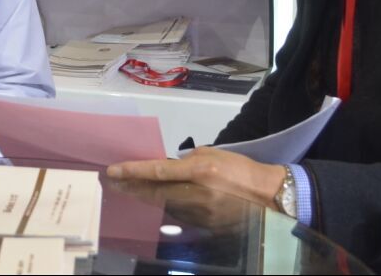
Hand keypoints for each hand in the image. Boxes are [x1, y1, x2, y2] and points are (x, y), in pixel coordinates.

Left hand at [107, 147, 285, 206]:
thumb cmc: (241, 168)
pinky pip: (180, 215)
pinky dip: (167, 207)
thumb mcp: (214, 154)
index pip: (159, 171)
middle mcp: (198, 193)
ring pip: (165, 205)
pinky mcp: (205, 226)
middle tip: (112, 184)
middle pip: (155, 193)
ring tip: (131, 190)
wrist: (268, 196)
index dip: (134, 172)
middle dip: (131, 188)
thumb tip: (170, 168)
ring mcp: (201, 213)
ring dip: (148, 198)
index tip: (114, 171)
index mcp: (200, 170)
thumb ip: (188, 161)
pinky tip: (156, 202)